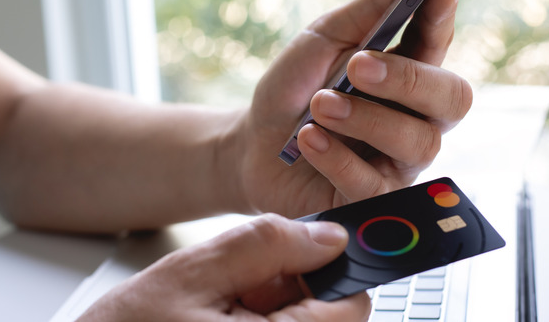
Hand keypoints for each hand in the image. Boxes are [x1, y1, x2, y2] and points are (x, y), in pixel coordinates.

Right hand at [77, 214, 369, 320]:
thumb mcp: (195, 271)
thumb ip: (268, 245)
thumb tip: (330, 235)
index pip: (352, 308)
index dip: (330, 272)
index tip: (302, 254)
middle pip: (333, 321)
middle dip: (296, 292)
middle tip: (242, 288)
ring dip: (278, 310)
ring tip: (225, 309)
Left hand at [235, 0, 471, 216]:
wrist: (250, 147)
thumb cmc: (291, 91)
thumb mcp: (319, 42)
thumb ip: (366, 12)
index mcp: (405, 73)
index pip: (438, 42)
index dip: (444, 16)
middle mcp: (413, 118)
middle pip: (451, 99)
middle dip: (408, 79)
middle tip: (358, 65)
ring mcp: (397, 162)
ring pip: (417, 142)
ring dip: (365, 118)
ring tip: (318, 105)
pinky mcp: (373, 200)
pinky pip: (375, 184)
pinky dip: (338, 157)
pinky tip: (309, 140)